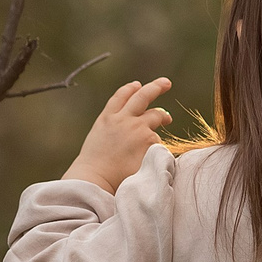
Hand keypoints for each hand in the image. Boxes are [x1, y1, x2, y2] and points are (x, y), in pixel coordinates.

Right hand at [62, 78, 173, 192]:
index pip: (121, 96)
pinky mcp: (150, 142)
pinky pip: (161, 142)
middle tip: (166, 83)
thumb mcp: (98, 140)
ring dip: (163, 116)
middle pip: (143, 96)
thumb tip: (128, 129)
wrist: (95, 179)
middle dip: (156, 86)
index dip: (130, 89)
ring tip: (167, 118)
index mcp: (107, 118)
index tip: (137, 85)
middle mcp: (123, 119)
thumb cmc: (94, 167)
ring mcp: (138, 129)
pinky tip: (157, 153)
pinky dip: (159, 146)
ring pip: (157, 115)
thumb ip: (112, 130)